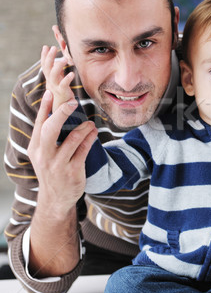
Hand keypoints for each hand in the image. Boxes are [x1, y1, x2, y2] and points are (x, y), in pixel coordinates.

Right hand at [28, 89, 97, 215]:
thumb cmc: (51, 170)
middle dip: (62, 113)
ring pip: (72, 139)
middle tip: (73, 102)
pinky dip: (90, 138)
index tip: (51, 91)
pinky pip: (84, 150)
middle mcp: (44, 155)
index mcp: (35, 148)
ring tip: (90, 123)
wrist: (55, 200)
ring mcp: (58, 164)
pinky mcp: (72, 171)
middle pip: (51, 129)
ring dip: (84, 127)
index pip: (40, 123)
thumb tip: (53, 108)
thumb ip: (46, 134)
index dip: (45, 107)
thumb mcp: (43, 154)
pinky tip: (93, 132)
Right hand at [41, 45, 74, 110]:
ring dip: (58, 66)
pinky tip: (72, 74)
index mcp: (50, 78)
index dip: (44, 56)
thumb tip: (59, 60)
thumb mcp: (59, 80)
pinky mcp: (63, 93)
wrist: (62, 109)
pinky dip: (67, 79)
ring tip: (64, 59)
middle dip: (49, 57)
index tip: (45, 46)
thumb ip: (58, 71)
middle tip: (53, 48)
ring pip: (53, 75)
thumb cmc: (61, 93)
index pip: (45, 65)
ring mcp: (56, 87)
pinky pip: (63, 85)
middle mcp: (51, 82)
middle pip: (47, 68)